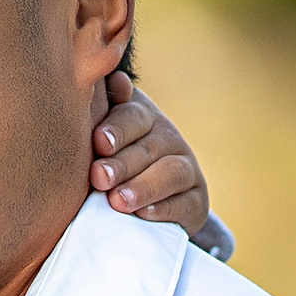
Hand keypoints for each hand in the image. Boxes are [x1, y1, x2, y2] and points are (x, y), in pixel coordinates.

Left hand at [91, 73, 210, 235]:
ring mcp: (187, 169)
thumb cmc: (110, 161)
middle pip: (148, 147)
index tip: (99, 143)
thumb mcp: (103, 137)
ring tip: (117, 200)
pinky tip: (143, 214)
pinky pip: (185, 203)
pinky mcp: (196, 201)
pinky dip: (163, 208)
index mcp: (142, 117)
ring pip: (171, 173)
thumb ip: (105, 111)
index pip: (133, 117)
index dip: (117, 129)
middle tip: (98, 177)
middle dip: (121, 164)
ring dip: (142, 187)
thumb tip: (117, 81)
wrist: (141, 201)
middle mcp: (168, 138)